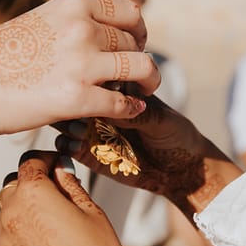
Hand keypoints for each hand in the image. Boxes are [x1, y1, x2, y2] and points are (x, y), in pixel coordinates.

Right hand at [0, 0, 159, 136]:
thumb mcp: (39, 21)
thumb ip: (73, 23)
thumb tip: (105, 33)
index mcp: (74, 4)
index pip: (131, 12)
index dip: (139, 31)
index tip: (135, 45)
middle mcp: (82, 28)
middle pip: (136, 42)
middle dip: (140, 59)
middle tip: (136, 76)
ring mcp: (82, 63)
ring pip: (141, 69)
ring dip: (148, 82)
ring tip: (142, 92)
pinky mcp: (77, 99)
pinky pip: (123, 103)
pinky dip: (132, 108)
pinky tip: (129, 111)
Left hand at [0, 152, 134, 245]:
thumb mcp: (91, 210)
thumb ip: (69, 184)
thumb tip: (59, 169)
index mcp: (33, 193)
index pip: (30, 161)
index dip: (45, 159)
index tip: (56, 166)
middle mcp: (11, 213)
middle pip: (14, 186)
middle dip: (32, 185)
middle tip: (56, 196)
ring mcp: (4, 240)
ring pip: (9, 214)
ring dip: (26, 212)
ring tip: (54, 227)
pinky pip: (10, 240)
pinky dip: (24, 237)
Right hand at [55, 95, 239, 215]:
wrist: (181, 169)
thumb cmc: (177, 136)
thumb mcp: (162, 121)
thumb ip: (137, 114)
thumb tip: (109, 108)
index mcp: (120, 88)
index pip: (97, 76)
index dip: (88, 80)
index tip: (90, 89)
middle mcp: (102, 105)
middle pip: (74, 96)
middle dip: (70, 102)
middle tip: (79, 113)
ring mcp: (93, 128)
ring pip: (65, 120)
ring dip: (66, 123)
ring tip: (80, 131)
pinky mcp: (88, 152)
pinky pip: (66, 146)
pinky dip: (65, 144)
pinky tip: (77, 146)